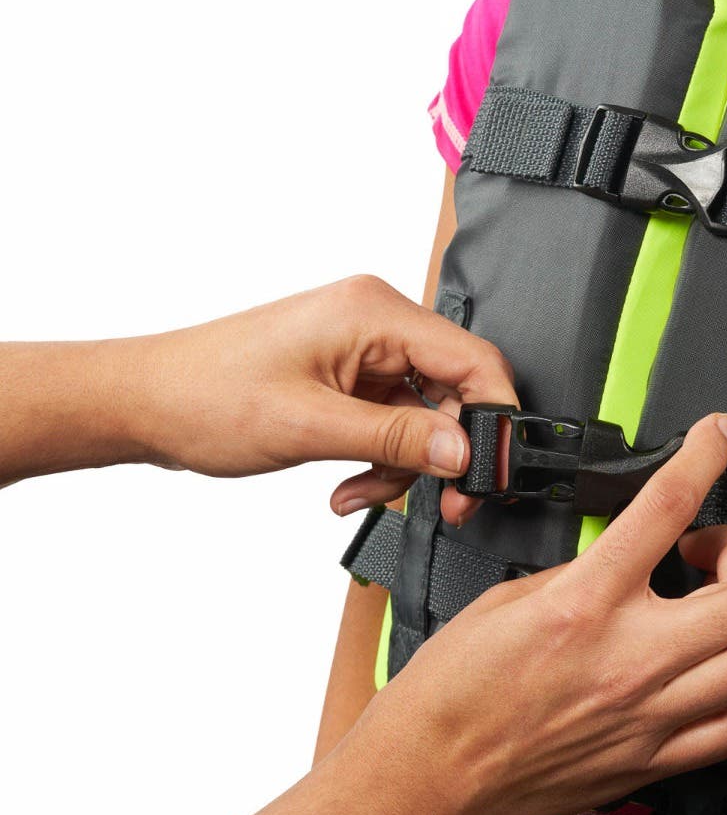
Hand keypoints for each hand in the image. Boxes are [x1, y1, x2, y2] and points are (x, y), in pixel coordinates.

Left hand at [130, 275, 517, 516]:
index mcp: (373, 313)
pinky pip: (393, 419)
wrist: (144, 403)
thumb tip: (463, 450)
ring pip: (424, 412)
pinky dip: (380, 456)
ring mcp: (362, 348)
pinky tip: (347, 481)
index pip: (472, 358)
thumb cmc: (204, 395)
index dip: (493, 417)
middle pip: (452, 390)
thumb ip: (397, 437)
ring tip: (358, 490)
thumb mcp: (311, 426)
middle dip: (443, 452)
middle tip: (442, 501)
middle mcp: (375, 321)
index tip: (491, 469)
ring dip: (402, 463)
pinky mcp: (349, 373)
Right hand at [336, 412, 726, 814]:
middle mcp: (628, 659)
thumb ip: (579, 573)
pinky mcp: (652, 761)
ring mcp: (649, 715)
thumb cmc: (449, 695)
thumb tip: (624, 558)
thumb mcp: (506, 600)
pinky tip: (721, 669)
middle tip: (713, 546)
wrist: (427, 782)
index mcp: (583, 603)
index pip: (666, 506)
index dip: (705, 455)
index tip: (718, 436)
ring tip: (722, 604)